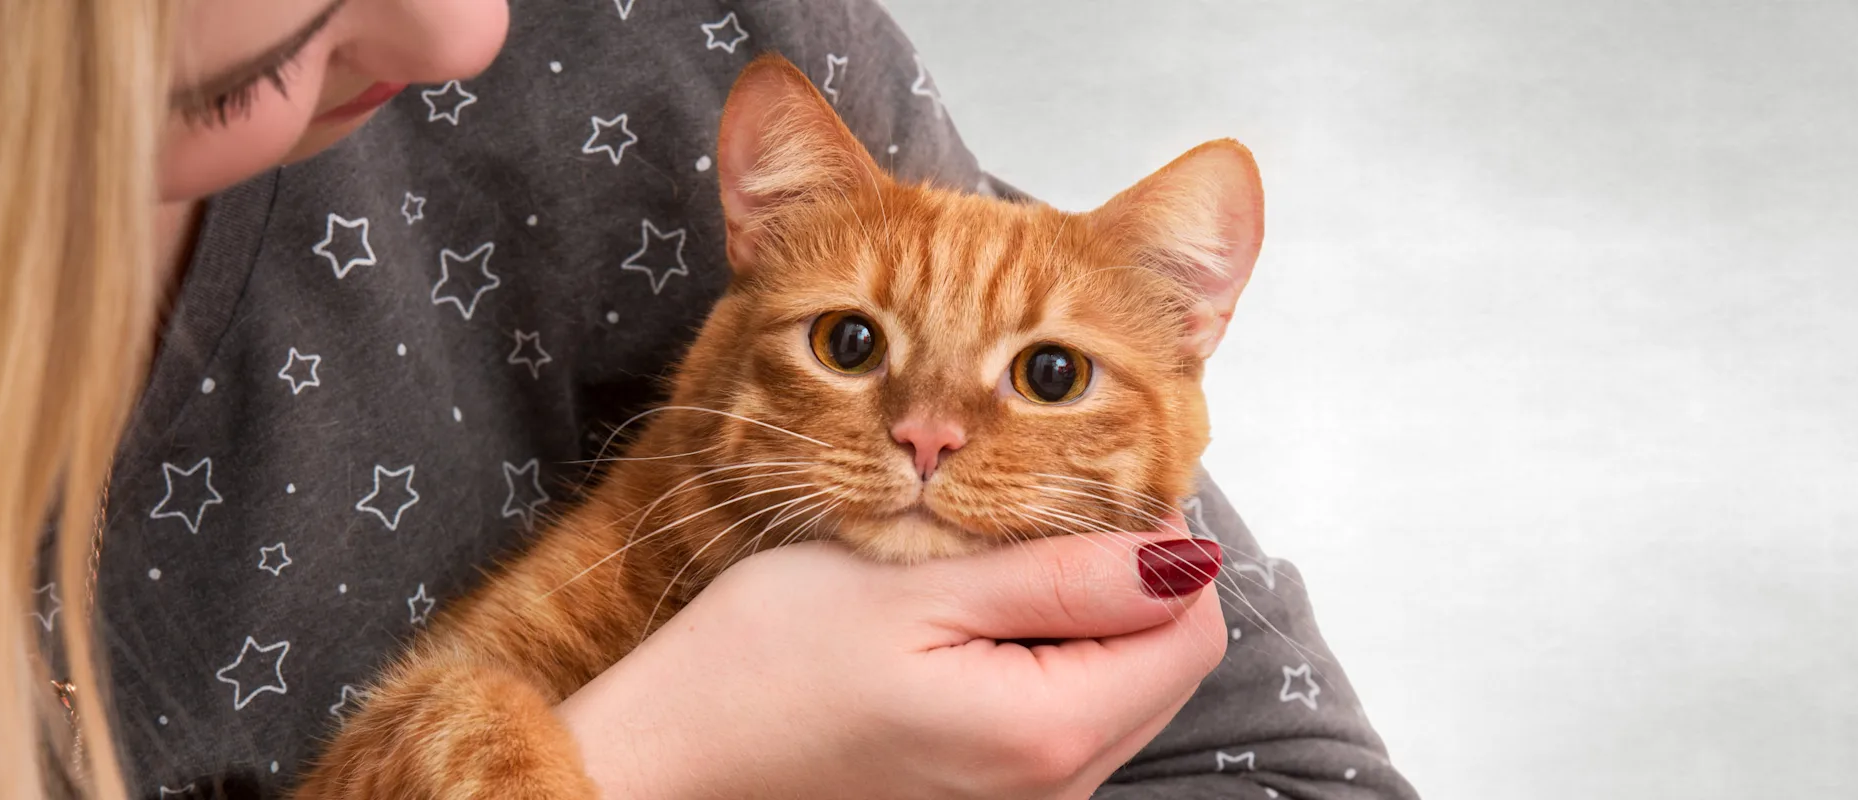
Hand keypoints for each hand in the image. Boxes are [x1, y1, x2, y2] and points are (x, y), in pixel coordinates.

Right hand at [555, 525, 1227, 798]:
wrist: (666, 757)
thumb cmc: (762, 666)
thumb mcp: (917, 590)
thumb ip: (1061, 579)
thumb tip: (1183, 556)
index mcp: (1049, 732)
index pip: (1191, 627)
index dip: (1160, 544)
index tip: (1079, 489)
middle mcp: (1057, 787)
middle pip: (1167, 661)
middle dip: (1126, 579)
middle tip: (1027, 515)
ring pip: (1121, 686)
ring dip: (1083, 616)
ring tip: (987, 567)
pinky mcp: (990, 798)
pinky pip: (1066, 716)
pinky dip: (1045, 656)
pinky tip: (969, 621)